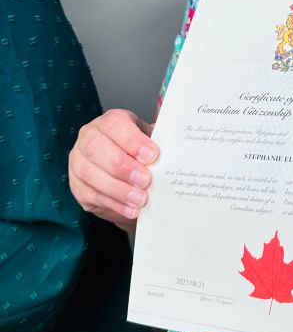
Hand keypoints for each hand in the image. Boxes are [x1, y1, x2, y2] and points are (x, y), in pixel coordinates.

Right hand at [69, 109, 157, 229]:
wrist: (127, 174)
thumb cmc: (140, 153)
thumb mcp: (150, 142)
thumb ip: (158, 143)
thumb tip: (177, 149)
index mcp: (109, 122)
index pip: (114, 124)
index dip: (133, 140)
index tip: (152, 155)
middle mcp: (89, 137)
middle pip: (98, 148)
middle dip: (124, 167)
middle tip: (146, 180)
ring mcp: (79, 161)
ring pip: (92, 174)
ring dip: (119, 189)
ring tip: (141, 199)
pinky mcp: (77, 185)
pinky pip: (91, 195)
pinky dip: (114, 204)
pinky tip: (131, 209)